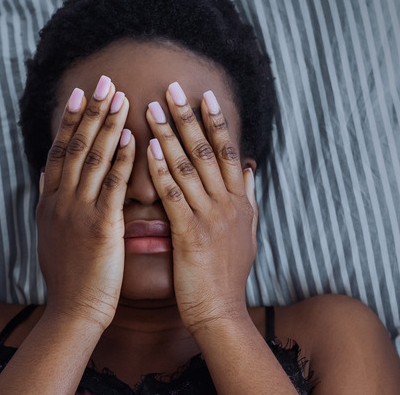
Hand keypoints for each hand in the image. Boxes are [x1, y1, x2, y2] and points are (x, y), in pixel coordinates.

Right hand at [37, 75, 134, 328]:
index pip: (59, 150)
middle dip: (92, 111)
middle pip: (75, 146)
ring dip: (108, 125)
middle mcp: (60, 201)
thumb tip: (45, 172)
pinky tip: (133, 138)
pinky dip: (122, 160)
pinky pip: (113, 185)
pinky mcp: (100, 226)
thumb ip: (49, 201)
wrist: (73, 311)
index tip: (81, 93)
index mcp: (49, 202)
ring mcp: (78, 212)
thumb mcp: (49, 233)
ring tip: (122, 98)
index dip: (70, 120)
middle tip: (105, 80)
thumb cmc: (68, 276)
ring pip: (93, 159)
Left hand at [145, 82, 257, 333]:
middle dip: (189, 117)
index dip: (217, 122)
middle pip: (209, 151)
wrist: (220, 311)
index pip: (229, 152)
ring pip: (189, 166)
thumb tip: (252, 170)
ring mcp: (211, 218)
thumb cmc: (227, 275)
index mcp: (240, 202)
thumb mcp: (247, 233)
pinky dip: (160, 169)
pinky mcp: (191, 234)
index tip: (205, 95)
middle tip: (172, 87)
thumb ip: (248, 199)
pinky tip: (146, 149)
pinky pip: (174, 195)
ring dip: (169, 134)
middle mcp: (229, 204)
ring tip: (151, 108)